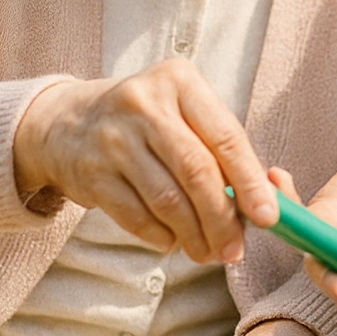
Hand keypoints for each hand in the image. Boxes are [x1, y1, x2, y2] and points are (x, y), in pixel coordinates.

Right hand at [13, 59, 278, 262]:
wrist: (68, 124)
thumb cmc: (148, 123)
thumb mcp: (184, 114)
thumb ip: (223, 151)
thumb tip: (265, 205)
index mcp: (179, 82)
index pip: (225, 136)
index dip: (250, 181)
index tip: (268, 217)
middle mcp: (144, 104)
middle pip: (196, 171)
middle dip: (222, 218)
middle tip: (235, 249)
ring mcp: (113, 138)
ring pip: (167, 200)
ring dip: (194, 235)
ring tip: (208, 253)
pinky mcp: (91, 173)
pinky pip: (136, 217)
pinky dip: (160, 236)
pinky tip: (172, 240)